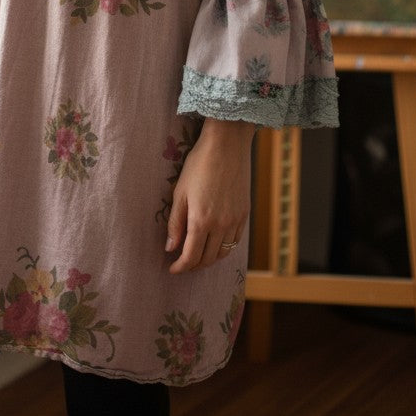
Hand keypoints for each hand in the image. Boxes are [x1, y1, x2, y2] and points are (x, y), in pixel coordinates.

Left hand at [165, 119, 253, 273]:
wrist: (227, 146)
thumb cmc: (198, 165)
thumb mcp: (180, 192)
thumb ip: (175, 223)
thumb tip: (170, 248)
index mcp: (201, 221)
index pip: (190, 257)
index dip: (180, 267)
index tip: (172, 269)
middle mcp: (221, 225)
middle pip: (207, 259)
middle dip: (193, 265)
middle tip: (182, 263)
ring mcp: (235, 221)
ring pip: (223, 253)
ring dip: (208, 259)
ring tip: (197, 256)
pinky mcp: (245, 214)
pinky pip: (235, 242)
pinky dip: (224, 249)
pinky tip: (214, 244)